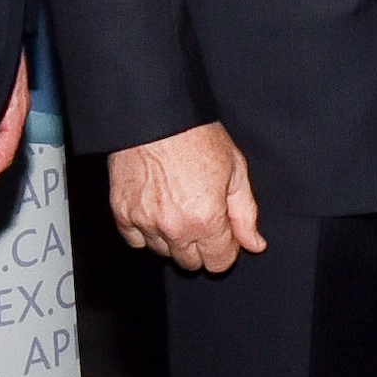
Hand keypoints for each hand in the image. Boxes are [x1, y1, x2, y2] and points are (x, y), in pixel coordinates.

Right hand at [108, 122, 265, 272]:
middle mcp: (174, 227)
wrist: (154, 114)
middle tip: (200, 214)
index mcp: (206, 219)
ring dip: (172, 238)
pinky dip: (145, 230)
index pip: (219, 263)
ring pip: (163, 252)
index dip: (225, 247)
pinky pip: (135, 240)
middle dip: (200, 245)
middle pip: (191, 263)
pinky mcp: (122, 213)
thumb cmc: (195, 136)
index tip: (222, 230)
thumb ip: (245, 213)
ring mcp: (145, 222)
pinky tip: (155, 208)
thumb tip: (254, 244)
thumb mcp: (235, 169)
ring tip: (177, 205)